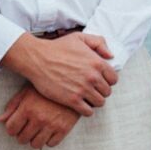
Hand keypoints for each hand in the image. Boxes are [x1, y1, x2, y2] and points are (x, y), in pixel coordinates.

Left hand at [0, 84, 78, 147]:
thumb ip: (13, 106)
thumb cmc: (45, 88)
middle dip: (21, 135)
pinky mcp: (64, 129)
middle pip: (22, 139)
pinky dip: (48, 140)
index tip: (14, 126)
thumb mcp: (26, 92)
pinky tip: (48, 131)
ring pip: (36, 145)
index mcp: (27, 108)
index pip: (11, 129)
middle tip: (25, 129)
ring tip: (36, 131)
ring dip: (33, 140)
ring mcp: (52, 125)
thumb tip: (0, 120)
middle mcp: (39, 118)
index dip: (11, 129)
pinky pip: (51, 144)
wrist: (71, 85)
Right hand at [2, 32, 116, 115]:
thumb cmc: (57, 47)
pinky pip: (88, 112)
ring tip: (85, 96)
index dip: (107, 80)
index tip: (99, 80)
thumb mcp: (79, 37)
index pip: (113, 79)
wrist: (37, 58)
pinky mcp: (72, 100)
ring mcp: (83, 89)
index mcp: (97, 62)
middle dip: (100, 90)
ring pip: (99, 102)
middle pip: (107, 92)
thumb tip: (110, 55)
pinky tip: (79, 104)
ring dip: (94, 101)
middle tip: (90, 88)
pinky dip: (86, 110)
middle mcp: (92, 77)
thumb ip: (99, 43)